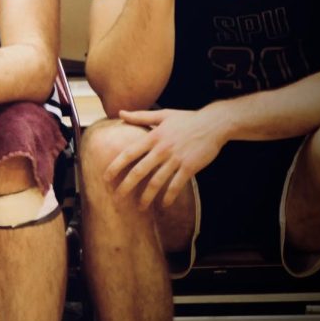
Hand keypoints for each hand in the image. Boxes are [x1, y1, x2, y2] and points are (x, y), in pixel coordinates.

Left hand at [105, 108, 225, 209]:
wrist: (213, 124)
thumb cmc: (186, 119)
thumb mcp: (162, 115)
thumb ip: (140, 116)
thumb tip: (120, 113)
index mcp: (152, 137)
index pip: (129, 154)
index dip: (116, 166)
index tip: (105, 178)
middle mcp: (161, 150)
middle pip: (139, 171)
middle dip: (126, 186)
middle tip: (116, 198)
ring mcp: (175, 159)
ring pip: (156, 181)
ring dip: (147, 196)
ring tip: (139, 207)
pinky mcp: (189, 167)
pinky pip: (176, 185)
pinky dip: (169, 196)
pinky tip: (163, 204)